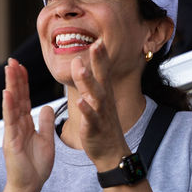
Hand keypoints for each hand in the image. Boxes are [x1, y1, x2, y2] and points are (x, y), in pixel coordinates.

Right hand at [1, 59, 54, 191]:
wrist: (29, 187)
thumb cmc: (35, 167)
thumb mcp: (46, 140)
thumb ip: (45, 123)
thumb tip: (47, 107)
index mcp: (25, 124)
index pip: (24, 99)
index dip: (23, 82)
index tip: (22, 66)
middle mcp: (16, 125)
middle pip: (16, 97)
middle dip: (14, 78)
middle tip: (12, 59)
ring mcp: (12, 132)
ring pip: (11, 105)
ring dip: (11, 86)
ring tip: (10, 69)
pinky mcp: (10, 141)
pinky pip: (10, 121)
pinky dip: (9, 107)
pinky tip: (7, 93)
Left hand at [71, 41, 128, 165]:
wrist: (112, 152)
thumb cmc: (103, 125)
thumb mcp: (98, 100)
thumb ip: (90, 82)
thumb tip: (81, 62)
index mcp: (104, 93)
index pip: (103, 71)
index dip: (101, 55)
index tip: (99, 39)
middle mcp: (104, 101)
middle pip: (101, 78)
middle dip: (99, 61)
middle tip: (95, 45)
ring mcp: (100, 114)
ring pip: (95, 95)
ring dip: (88, 81)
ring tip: (80, 68)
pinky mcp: (94, 128)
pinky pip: (90, 118)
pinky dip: (86, 109)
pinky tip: (81, 101)